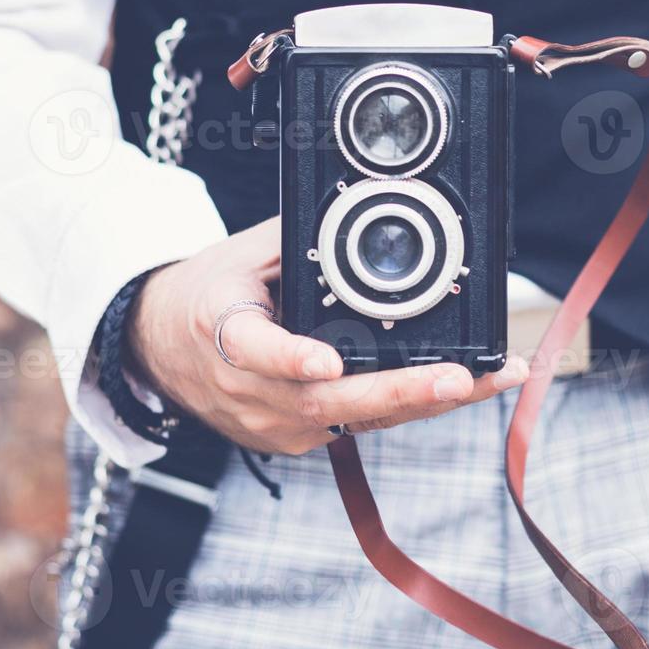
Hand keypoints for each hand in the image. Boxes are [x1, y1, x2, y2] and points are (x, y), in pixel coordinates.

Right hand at [126, 216, 528, 454]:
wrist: (159, 349)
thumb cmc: (206, 294)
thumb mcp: (240, 253)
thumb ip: (297, 240)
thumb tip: (359, 208)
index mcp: (224, 332)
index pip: (257, 350)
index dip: (294, 359)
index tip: (327, 361)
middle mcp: (249, 390)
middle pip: (327, 400)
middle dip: (401, 391)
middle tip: (458, 377)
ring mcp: (272, 424)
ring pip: (355, 417)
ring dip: (425, 400)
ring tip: (489, 379)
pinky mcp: (294, 440)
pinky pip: (357, 423)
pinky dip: (407, 405)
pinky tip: (458, 387)